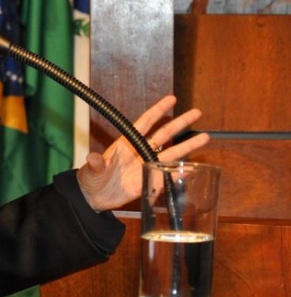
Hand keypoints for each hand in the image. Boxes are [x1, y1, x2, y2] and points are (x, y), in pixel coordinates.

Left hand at [77, 95, 209, 211]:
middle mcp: (139, 152)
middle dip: (180, 123)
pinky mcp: (150, 182)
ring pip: (171, 153)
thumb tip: (92, 157)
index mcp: (126, 143)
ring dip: (187, 146)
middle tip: (196, 112)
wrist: (94, 197)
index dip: (158, 111)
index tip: (172, 99)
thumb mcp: (92, 170)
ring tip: (205, 137)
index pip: (145, 123)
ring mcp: (146, 166)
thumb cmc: (91, 179)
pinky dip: (180, 172)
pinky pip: (168, 175)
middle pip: (164, 135)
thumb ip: (96, 163)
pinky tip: (193, 168)